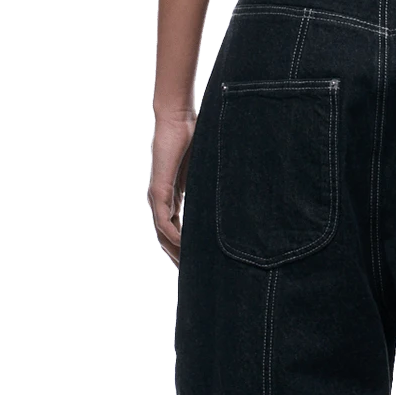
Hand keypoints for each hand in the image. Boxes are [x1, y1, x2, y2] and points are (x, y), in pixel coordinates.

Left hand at [149, 113, 197, 266]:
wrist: (178, 120)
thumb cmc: (193, 137)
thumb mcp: (205, 169)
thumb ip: (212, 183)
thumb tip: (238, 192)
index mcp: (173, 194)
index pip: (176, 227)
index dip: (185, 245)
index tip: (198, 260)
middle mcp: (162, 198)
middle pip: (166, 236)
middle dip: (179, 255)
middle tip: (193, 274)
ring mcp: (158, 195)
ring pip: (163, 232)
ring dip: (175, 251)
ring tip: (188, 267)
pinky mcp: (159, 190)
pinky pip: (164, 220)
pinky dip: (173, 235)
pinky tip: (184, 246)